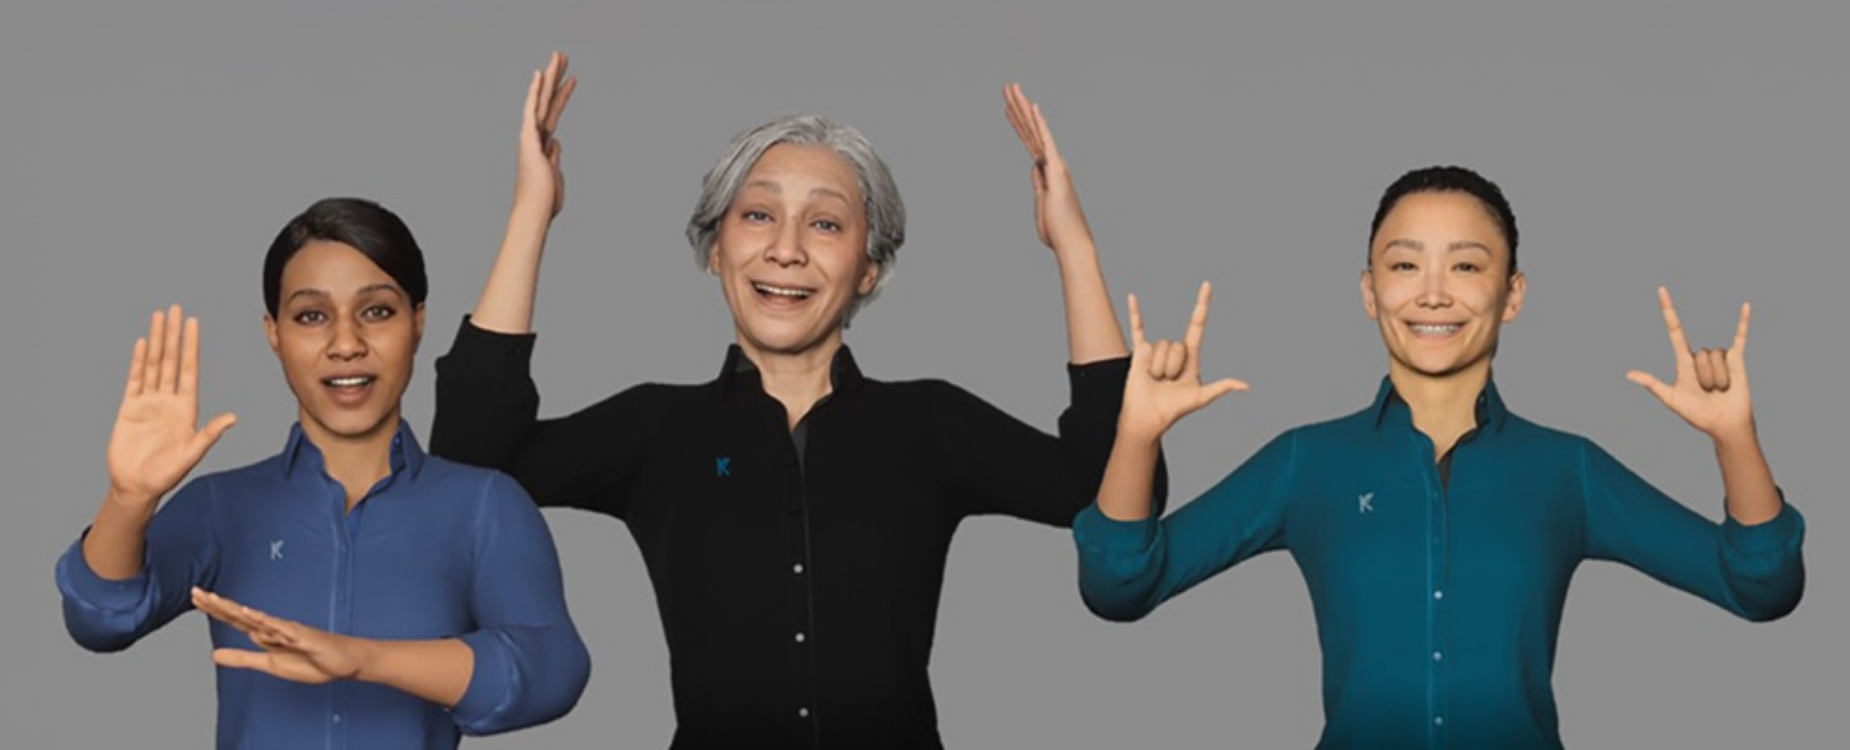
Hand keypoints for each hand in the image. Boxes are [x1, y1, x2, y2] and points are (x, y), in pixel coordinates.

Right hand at [105, 306, 235, 508]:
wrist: (136, 486)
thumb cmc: (166, 474)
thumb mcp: (192, 454)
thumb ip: (209, 434)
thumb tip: (233, 418)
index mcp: (186, 408)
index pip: (189, 369)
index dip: (191, 346)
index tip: (194, 324)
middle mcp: (168, 400)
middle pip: (171, 359)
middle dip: (173, 334)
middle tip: (175, 308)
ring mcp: (148, 402)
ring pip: (153, 364)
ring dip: (155, 341)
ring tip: (158, 317)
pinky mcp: (129, 408)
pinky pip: (134, 380)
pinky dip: (138, 361)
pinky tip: (142, 343)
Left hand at [193, 588, 368, 684]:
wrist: (344, 662)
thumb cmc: (312, 661)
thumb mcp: (269, 664)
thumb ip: (242, 658)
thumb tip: (213, 654)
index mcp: (264, 634)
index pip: (235, 619)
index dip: (215, 609)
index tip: (196, 597)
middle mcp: (273, 628)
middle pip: (240, 614)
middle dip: (217, 604)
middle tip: (195, 591)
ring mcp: (287, 630)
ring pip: (256, 618)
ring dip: (235, 609)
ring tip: (214, 600)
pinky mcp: (302, 637)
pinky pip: (280, 628)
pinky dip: (264, 620)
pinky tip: (249, 613)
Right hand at [513, 51, 576, 218]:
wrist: (535, 212)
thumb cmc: (545, 201)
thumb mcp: (555, 176)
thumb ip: (554, 157)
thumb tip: (556, 143)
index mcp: (543, 145)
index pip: (554, 113)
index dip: (562, 95)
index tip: (571, 78)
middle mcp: (535, 137)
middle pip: (547, 100)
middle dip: (555, 77)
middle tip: (562, 55)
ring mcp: (530, 136)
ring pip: (541, 100)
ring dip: (550, 77)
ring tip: (559, 56)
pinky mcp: (528, 139)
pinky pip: (531, 110)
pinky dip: (534, 92)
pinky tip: (539, 75)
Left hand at [1003, 83, 1093, 254]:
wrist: (1071, 243)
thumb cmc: (1058, 230)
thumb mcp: (1042, 203)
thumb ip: (1038, 183)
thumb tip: (1035, 168)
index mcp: (1046, 170)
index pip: (1028, 140)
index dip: (1018, 122)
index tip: (1008, 106)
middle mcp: (1051, 163)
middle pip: (1030, 129)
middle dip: (1017, 106)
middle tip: (1007, 86)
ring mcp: (1054, 164)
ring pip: (1035, 130)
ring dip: (1023, 108)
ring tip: (1012, 88)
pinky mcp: (1056, 170)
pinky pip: (1045, 142)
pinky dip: (1040, 124)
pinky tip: (1032, 107)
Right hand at [1121, 282, 1248, 439]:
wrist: (1149, 417)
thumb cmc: (1174, 409)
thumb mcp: (1201, 397)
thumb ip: (1222, 387)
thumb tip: (1246, 385)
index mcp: (1190, 357)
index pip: (1196, 325)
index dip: (1201, 305)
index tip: (1206, 285)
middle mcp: (1173, 350)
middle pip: (1178, 345)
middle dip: (1173, 366)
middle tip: (1169, 382)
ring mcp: (1156, 350)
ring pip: (1161, 346)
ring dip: (1159, 367)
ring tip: (1155, 380)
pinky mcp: (1139, 352)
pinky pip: (1137, 328)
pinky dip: (1135, 312)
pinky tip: (1133, 296)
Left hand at [1625, 286, 1754, 439]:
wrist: (1724, 425)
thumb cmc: (1696, 414)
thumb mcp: (1671, 399)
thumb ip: (1652, 384)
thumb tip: (1628, 374)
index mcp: (1683, 361)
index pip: (1674, 330)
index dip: (1668, 310)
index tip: (1662, 290)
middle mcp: (1700, 355)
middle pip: (1700, 353)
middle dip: (1705, 375)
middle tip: (1707, 391)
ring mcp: (1719, 356)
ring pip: (1716, 356)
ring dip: (1718, 377)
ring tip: (1720, 389)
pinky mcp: (1737, 360)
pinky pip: (1740, 337)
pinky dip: (1743, 321)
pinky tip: (1746, 306)